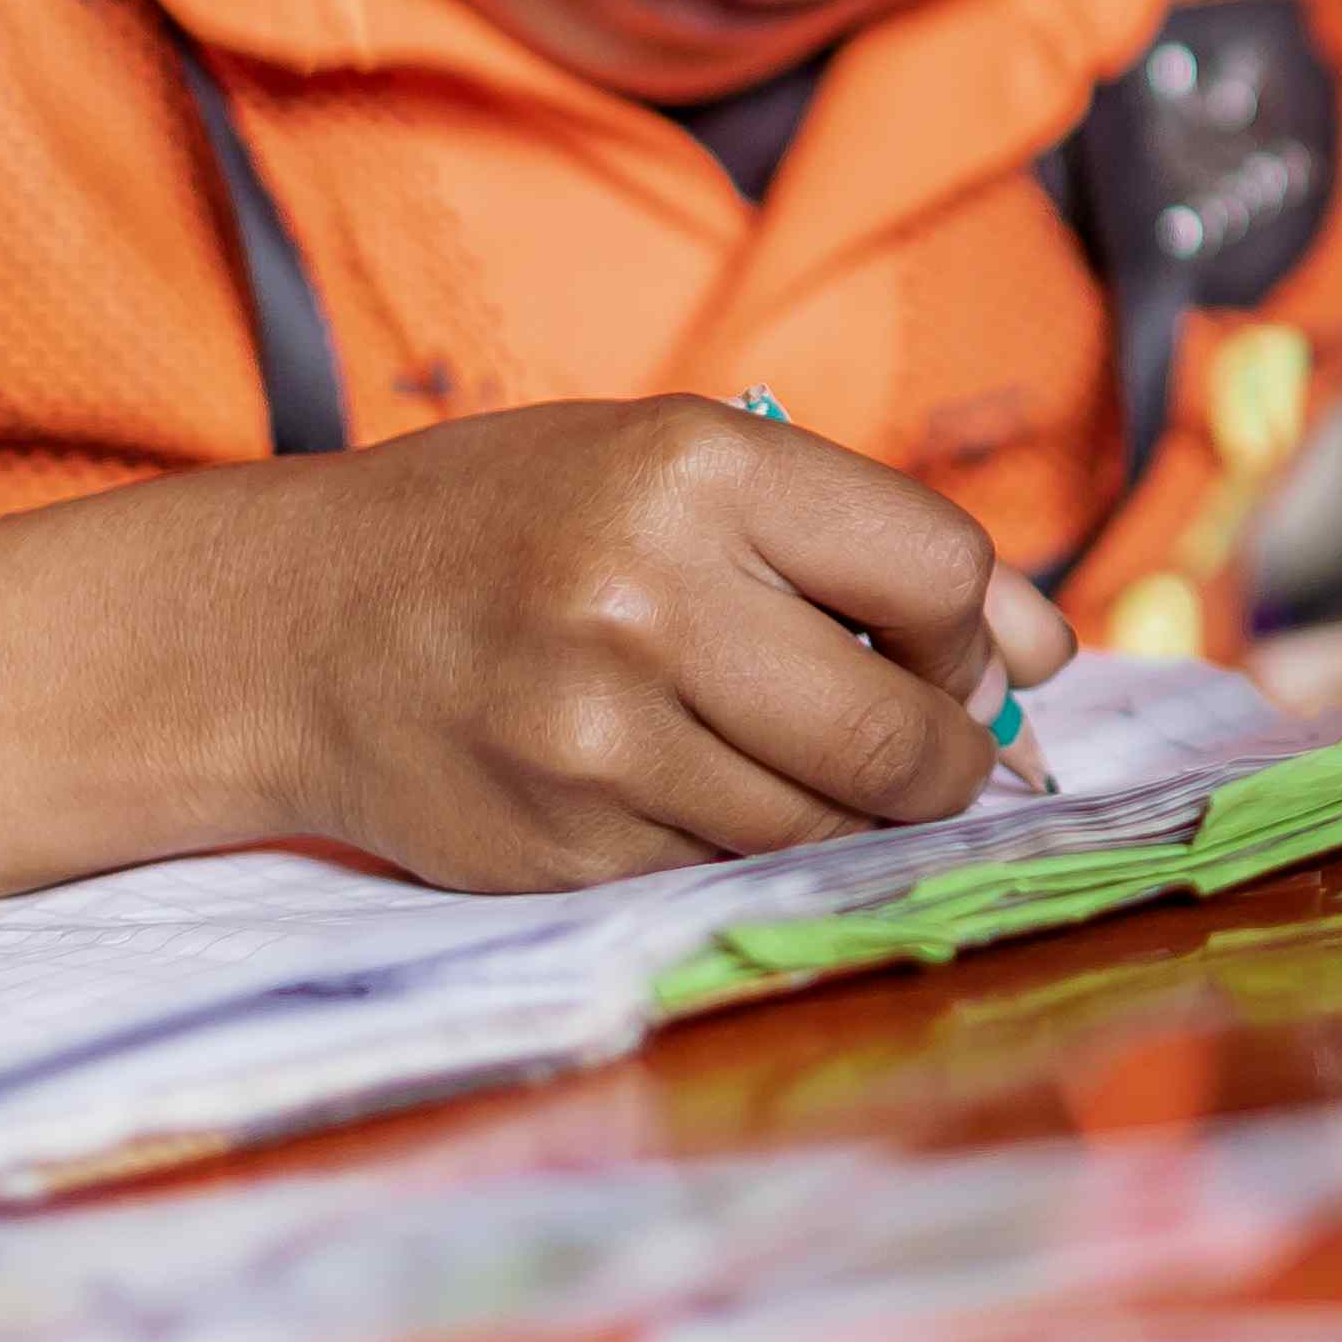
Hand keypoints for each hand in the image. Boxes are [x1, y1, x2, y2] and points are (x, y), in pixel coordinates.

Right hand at [234, 400, 1053, 886]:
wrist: (290, 628)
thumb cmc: (516, 529)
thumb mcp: (679, 472)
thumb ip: (868, 545)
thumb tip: (1052, 659)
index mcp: (694, 470)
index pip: (940, 570)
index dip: (969, 630)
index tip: (941, 649)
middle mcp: (646, 598)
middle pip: (901, 734)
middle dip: (948, 762)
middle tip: (929, 755)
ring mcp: (597, 737)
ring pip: (825, 826)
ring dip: (847, 814)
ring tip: (787, 758)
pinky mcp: (563, 846)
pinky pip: (727, 870)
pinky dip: (742, 845)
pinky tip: (684, 788)